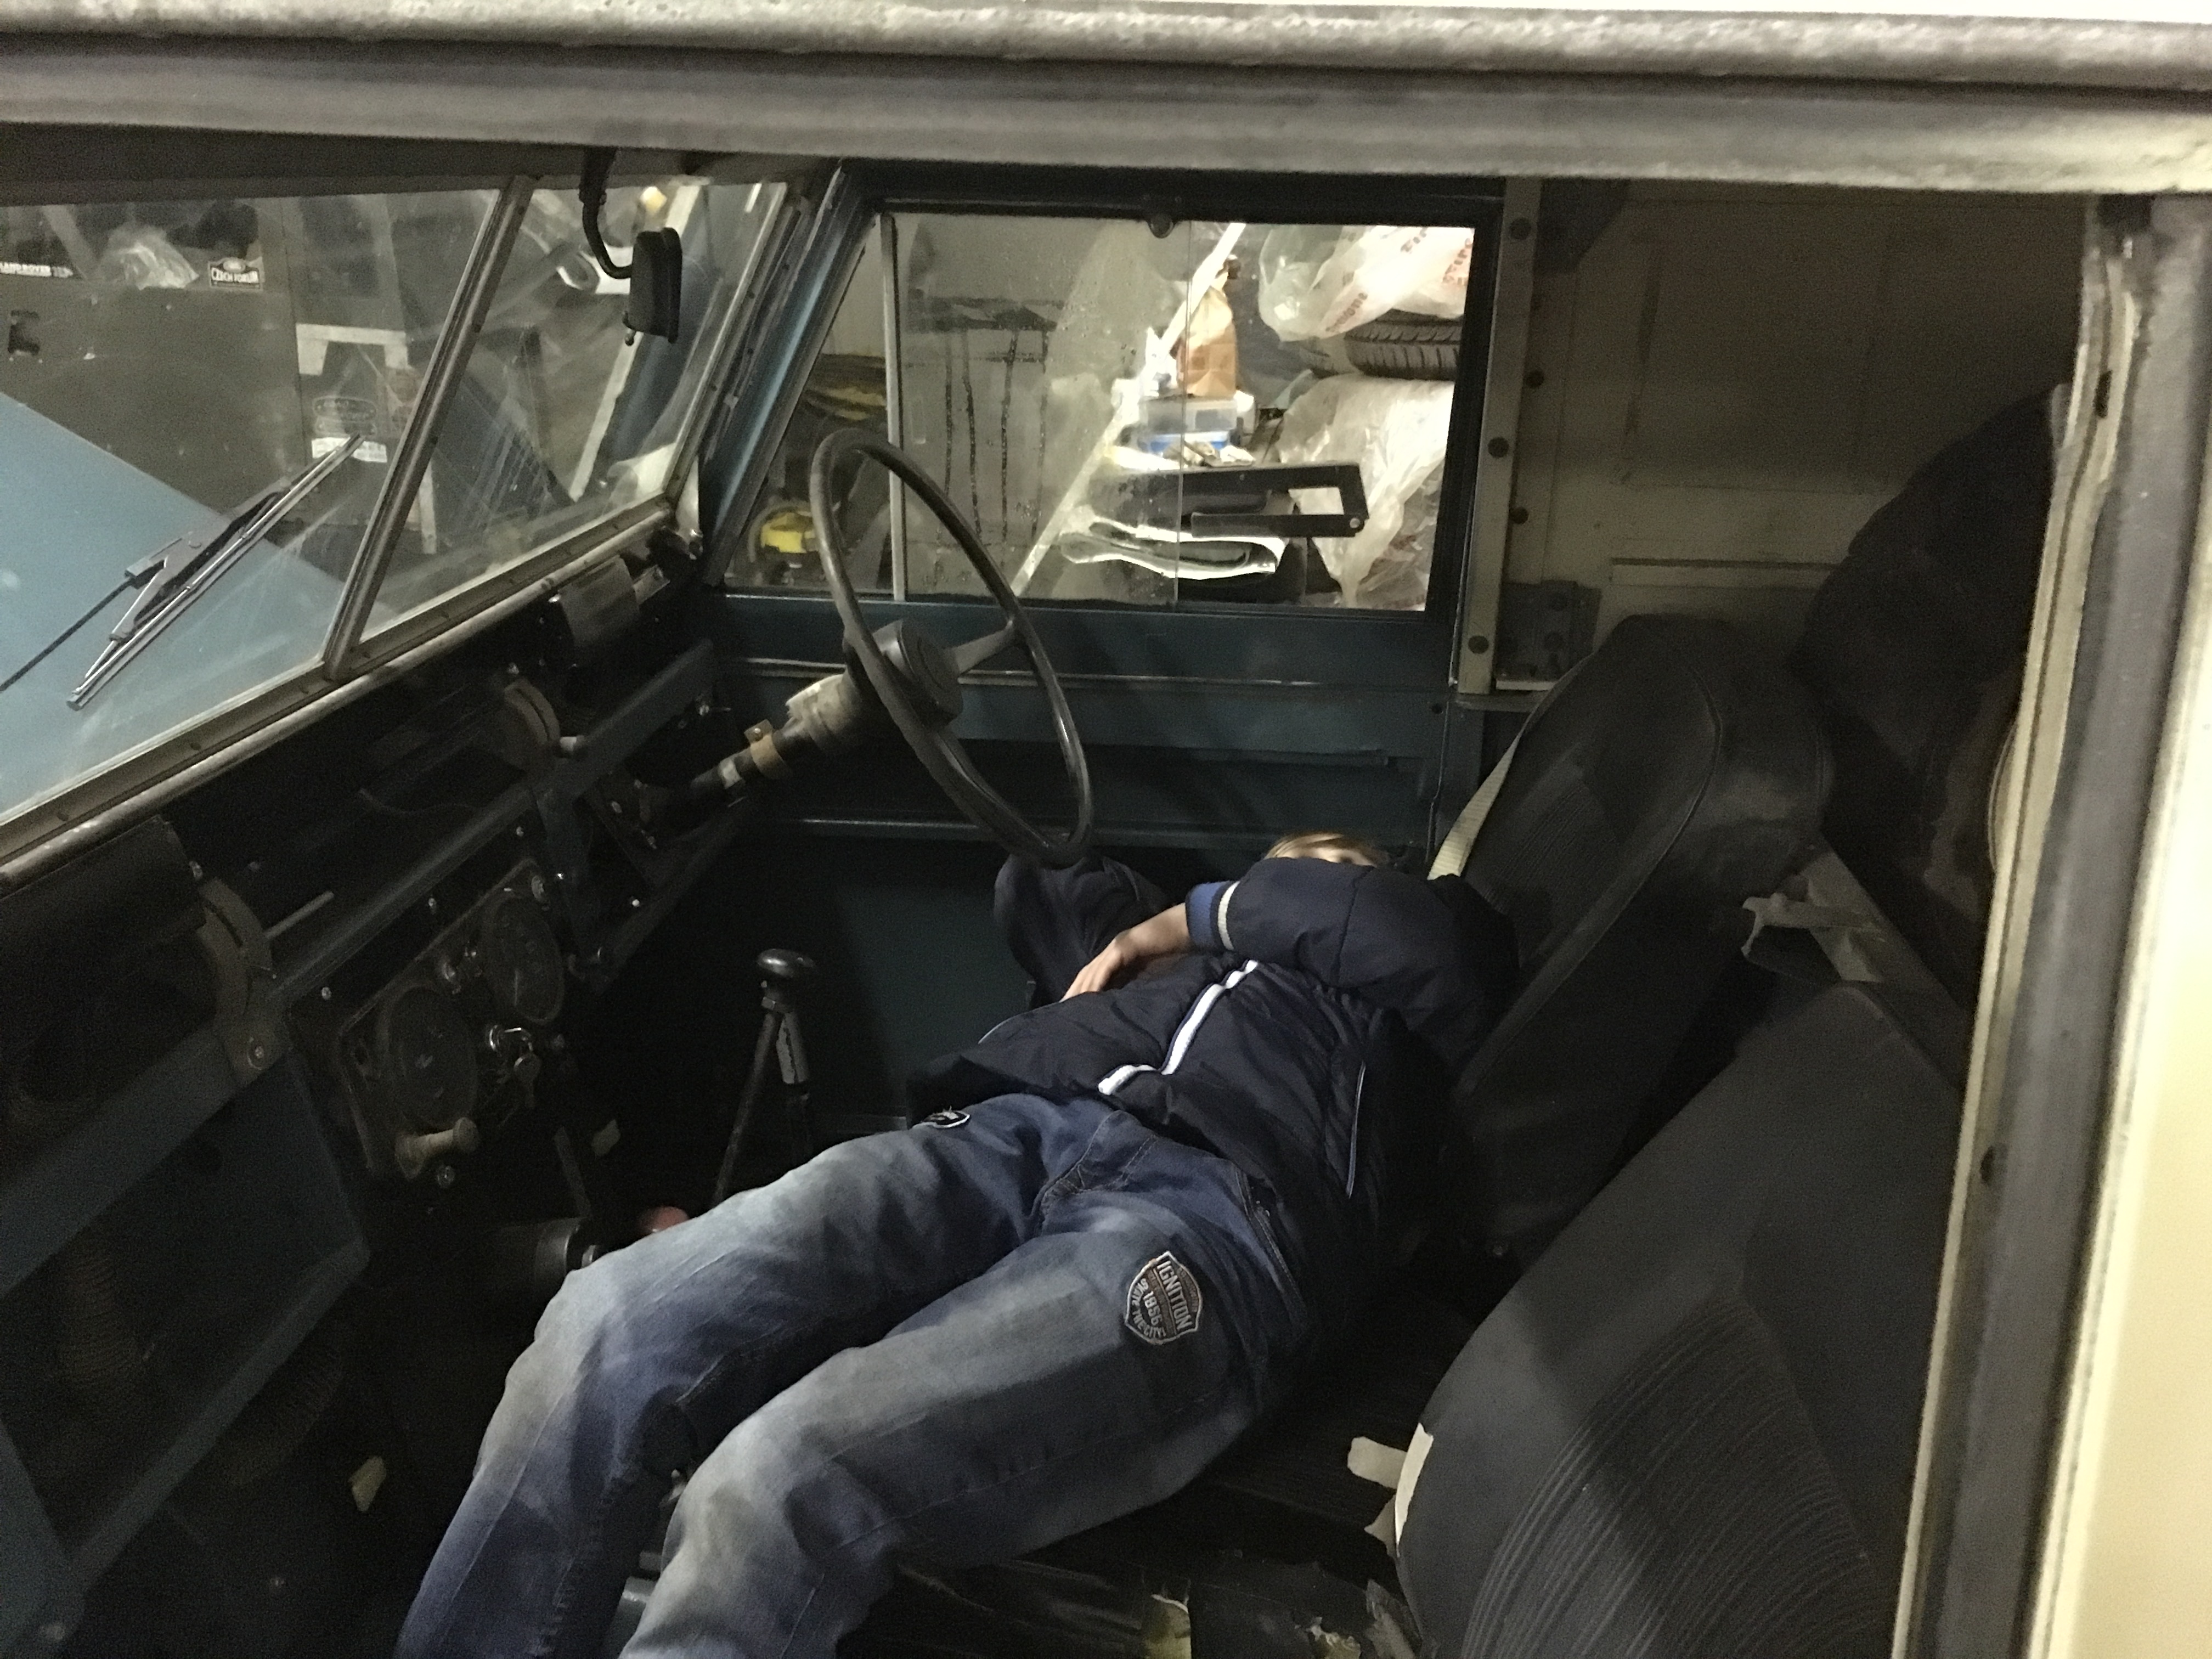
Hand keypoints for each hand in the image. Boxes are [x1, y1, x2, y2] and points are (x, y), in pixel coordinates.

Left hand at [1063, 903, 1190, 997]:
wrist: (1188, 928)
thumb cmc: (1174, 950)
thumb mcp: (1152, 973)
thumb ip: (1137, 983)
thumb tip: (1125, 1002)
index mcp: (1118, 956)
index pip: (1093, 975)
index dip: (1081, 991)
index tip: (1071, 1009)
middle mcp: (1113, 950)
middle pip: (1086, 973)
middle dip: (1074, 992)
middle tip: (1061, 1012)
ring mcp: (1117, 946)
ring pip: (1092, 970)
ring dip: (1080, 990)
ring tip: (1070, 1007)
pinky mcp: (1124, 947)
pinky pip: (1106, 967)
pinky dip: (1097, 982)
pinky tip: (1089, 995)